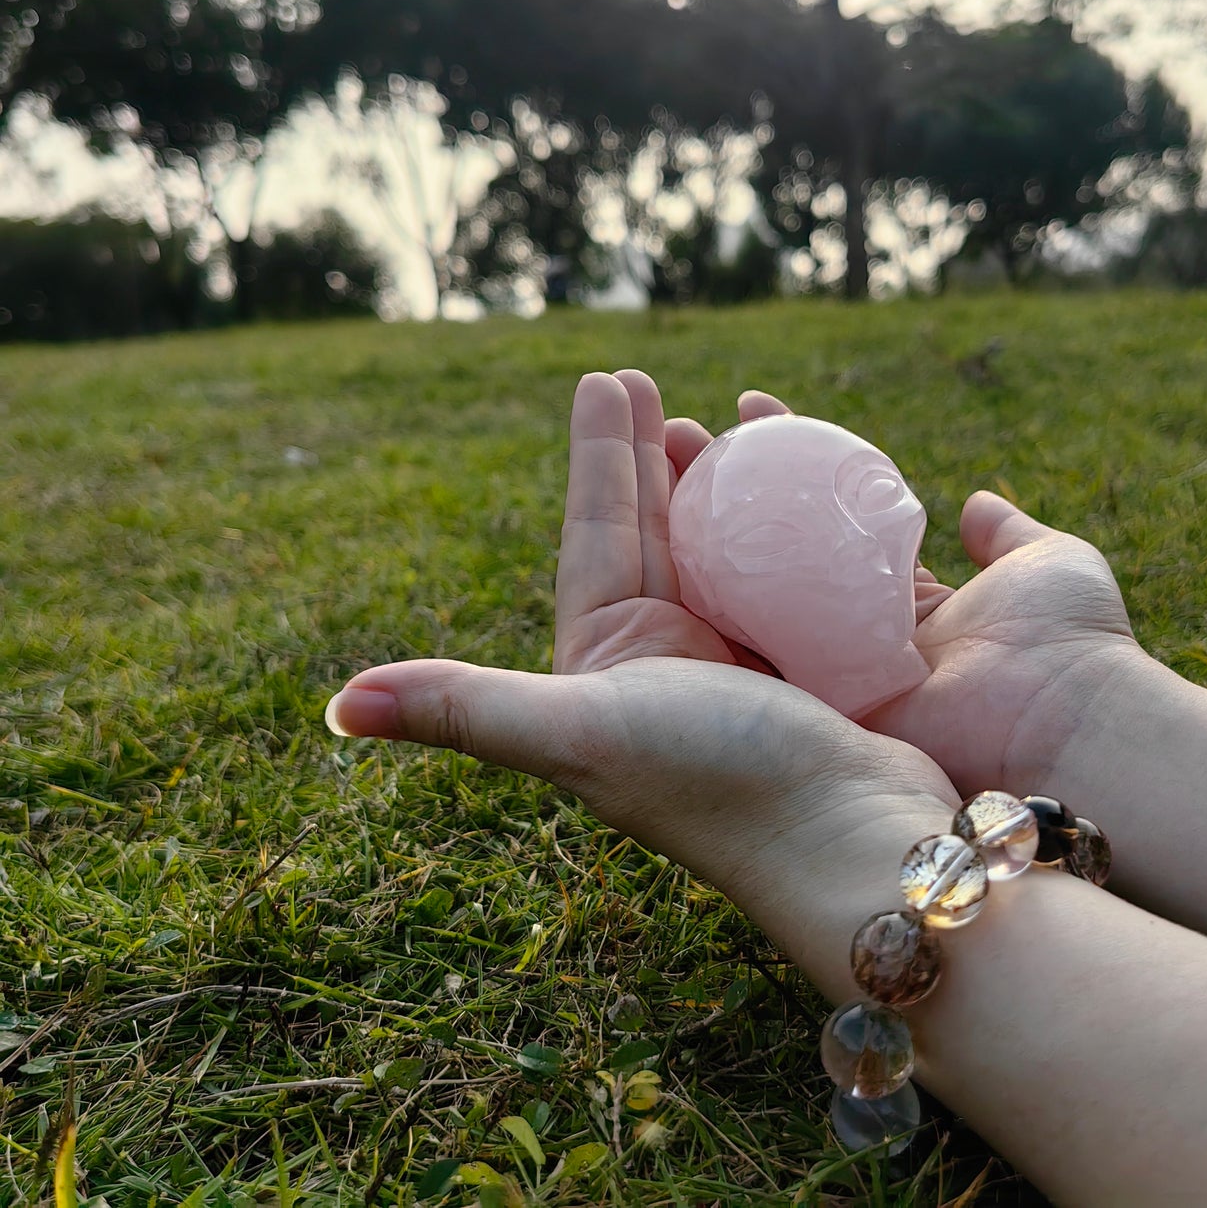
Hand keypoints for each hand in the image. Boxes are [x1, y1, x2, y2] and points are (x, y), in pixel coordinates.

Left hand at [325, 373, 958, 965]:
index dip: (596, 459)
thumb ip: (465, 707)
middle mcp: (665, 666)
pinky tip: (802, 487)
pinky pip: (785, 575)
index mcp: (608, 667)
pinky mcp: (807, 670)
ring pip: (718, 551)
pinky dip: (787, 527)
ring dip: (712, 484)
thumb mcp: (579, 733)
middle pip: (650, 533)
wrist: (849, 849)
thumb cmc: (717, 783)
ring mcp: (740, 668)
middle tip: (640, 377)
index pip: (594, 537)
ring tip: (716, 417)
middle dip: (642, 456)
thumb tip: (335, 707)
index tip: (604, 381)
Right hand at [666, 392, 1145, 794]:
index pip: (824, 521)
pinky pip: (742, 637)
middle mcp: (849, 639)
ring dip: (688, 521)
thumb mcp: (1045, 565)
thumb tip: (976, 501)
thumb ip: (1006, 534)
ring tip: (649, 448)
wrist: (1066, 734)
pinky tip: (660, 524)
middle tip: (673, 421)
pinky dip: (700, 583)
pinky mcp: (805, 702)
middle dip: (717, 484)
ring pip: (737, 588)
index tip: (748, 401)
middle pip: (765, 551)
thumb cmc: (1067, 646)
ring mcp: (821, 673)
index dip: (786, 459)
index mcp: (899, 607)